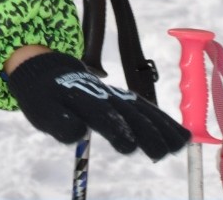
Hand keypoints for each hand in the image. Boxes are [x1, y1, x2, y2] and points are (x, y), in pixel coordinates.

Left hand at [6, 51, 189, 160]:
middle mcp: (103, 95)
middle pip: (128, 112)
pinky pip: (146, 108)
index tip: (129, 146)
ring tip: (179, 145)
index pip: (102, 114)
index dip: (116, 128)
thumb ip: (59, 122)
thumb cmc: (44, 96)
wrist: (48, 70)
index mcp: (81, 99)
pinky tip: (180, 134)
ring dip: (162, 126)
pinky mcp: (122, 97)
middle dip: (146, 131)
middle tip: (161, 153)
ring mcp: (115, 94)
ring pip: (142, 109)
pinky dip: (164, 120)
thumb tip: (79, 132)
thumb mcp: (42, 110)